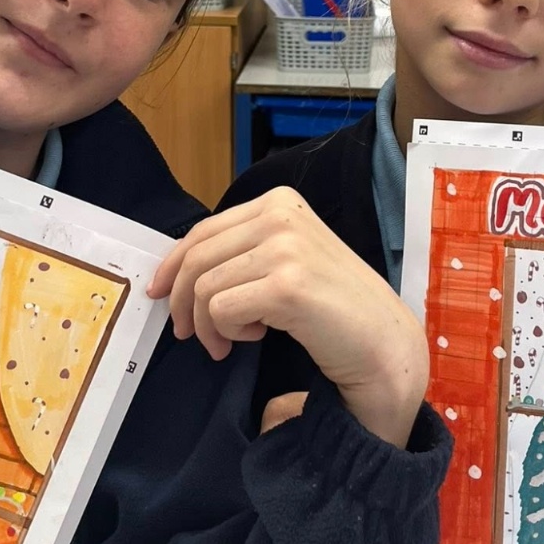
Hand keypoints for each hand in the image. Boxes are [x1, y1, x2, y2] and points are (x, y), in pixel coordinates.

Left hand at [148, 188, 428, 447]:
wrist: (383, 342)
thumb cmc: (334, 308)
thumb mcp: (285, 260)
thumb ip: (242, 251)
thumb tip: (176, 270)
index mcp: (279, 202)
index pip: (203, 229)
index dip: (172, 264)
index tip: (159, 292)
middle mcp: (281, 214)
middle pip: (196, 257)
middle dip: (181, 301)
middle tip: (189, 334)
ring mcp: (285, 247)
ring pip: (204, 287)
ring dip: (208, 325)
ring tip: (230, 342)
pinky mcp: (286, 285)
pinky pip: (220, 310)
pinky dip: (227, 333)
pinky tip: (256, 337)